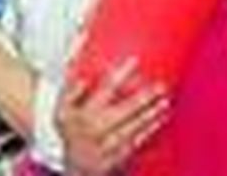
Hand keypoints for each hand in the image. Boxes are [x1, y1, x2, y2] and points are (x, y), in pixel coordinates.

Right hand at [55, 58, 170, 175]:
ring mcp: (106, 147)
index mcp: (84, 114)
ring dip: (150, 115)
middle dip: (143, 98)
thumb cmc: (73, 133)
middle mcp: (96, 131)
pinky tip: (160, 118)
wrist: (76, 168)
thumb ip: (70, 88)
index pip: (104, 90)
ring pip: (132, 129)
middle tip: (160, 85)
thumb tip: (81, 66)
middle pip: (123, 111)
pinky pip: (136, 143)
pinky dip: (149, 131)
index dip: (119, 74)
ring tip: (164, 101)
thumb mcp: (62, 110)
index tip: (134, 60)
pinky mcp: (117, 159)